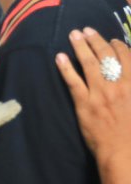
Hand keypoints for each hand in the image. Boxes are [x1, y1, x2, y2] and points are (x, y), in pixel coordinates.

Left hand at [56, 27, 130, 165]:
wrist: (124, 153)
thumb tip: (129, 75)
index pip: (127, 57)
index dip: (118, 46)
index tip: (112, 40)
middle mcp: (119, 85)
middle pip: (106, 56)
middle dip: (96, 40)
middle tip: (86, 30)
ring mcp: (100, 93)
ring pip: (89, 64)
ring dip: (81, 47)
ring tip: (73, 35)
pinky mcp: (84, 104)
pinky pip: (73, 81)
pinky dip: (66, 68)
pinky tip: (60, 57)